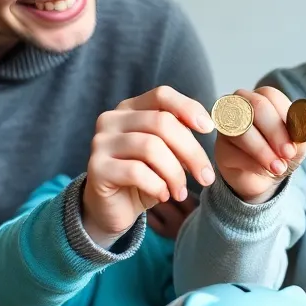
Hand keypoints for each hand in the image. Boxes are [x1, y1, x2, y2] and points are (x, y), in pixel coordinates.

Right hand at [83, 86, 214, 244]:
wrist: (113, 210)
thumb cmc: (144, 179)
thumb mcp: (167, 154)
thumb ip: (180, 137)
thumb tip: (207, 126)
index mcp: (130, 109)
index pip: (162, 95)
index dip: (188, 108)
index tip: (209, 129)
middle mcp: (112, 119)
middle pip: (161, 122)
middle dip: (191, 151)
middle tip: (206, 177)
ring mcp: (101, 142)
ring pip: (151, 147)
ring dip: (175, 173)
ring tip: (180, 192)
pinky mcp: (96, 168)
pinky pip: (136, 171)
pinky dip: (157, 185)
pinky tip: (163, 196)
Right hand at [215, 87, 305, 203]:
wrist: (265, 178)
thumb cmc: (281, 152)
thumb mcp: (298, 142)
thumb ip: (303, 128)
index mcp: (262, 97)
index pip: (271, 96)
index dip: (285, 117)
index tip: (296, 138)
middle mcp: (241, 104)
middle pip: (257, 106)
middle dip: (276, 132)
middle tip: (288, 154)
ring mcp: (227, 125)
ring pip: (243, 130)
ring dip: (264, 151)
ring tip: (279, 168)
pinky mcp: (220, 148)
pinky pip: (234, 152)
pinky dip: (253, 164)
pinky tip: (264, 171)